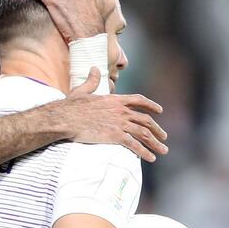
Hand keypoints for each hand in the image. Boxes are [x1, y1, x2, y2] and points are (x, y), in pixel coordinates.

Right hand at [52, 68, 167, 161]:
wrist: (65, 118)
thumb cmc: (71, 106)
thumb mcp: (82, 90)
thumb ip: (92, 80)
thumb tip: (94, 69)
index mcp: (115, 100)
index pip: (139, 100)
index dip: (151, 105)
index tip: (159, 111)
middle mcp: (121, 111)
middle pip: (145, 120)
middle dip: (157, 129)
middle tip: (163, 137)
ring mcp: (119, 123)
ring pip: (144, 133)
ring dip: (155, 143)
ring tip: (163, 150)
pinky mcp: (115, 136)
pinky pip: (134, 145)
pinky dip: (144, 152)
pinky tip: (151, 158)